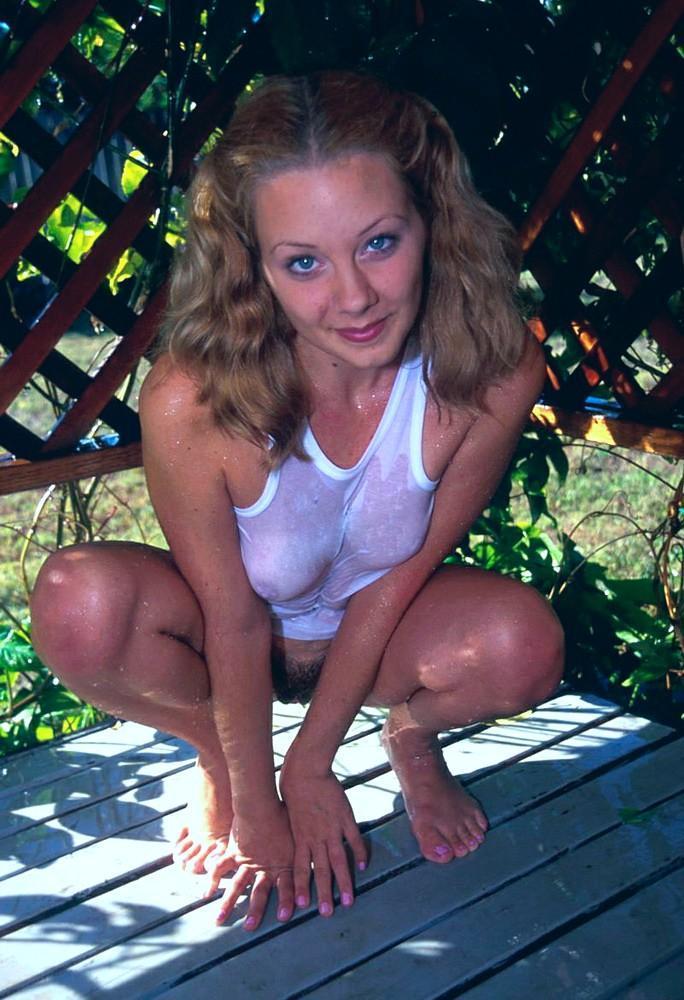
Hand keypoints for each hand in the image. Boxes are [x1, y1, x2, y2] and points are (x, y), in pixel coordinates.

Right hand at [207, 801, 294, 930]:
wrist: (260, 804)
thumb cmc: (282, 813)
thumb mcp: (296, 830)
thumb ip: (302, 844)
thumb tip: (317, 844)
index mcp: (283, 862)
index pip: (287, 886)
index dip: (286, 900)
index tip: (283, 917)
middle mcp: (264, 865)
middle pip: (260, 892)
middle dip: (255, 910)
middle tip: (250, 927)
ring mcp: (247, 860)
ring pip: (237, 885)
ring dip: (229, 903)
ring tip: (219, 920)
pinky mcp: (233, 852)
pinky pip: (220, 867)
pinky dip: (211, 879)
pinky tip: (205, 893)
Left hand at [280, 758, 366, 915]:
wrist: (305, 769)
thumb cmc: (292, 789)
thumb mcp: (288, 814)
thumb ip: (295, 831)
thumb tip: (295, 843)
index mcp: (299, 837)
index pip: (299, 869)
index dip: (301, 888)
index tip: (302, 906)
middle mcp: (315, 837)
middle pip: (319, 871)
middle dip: (324, 893)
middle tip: (328, 913)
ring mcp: (331, 828)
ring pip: (338, 861)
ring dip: (343, 882)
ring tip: (349, 900)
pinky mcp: (345, 817)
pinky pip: (354, 839)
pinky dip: (359, 853)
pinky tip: (364, 866)